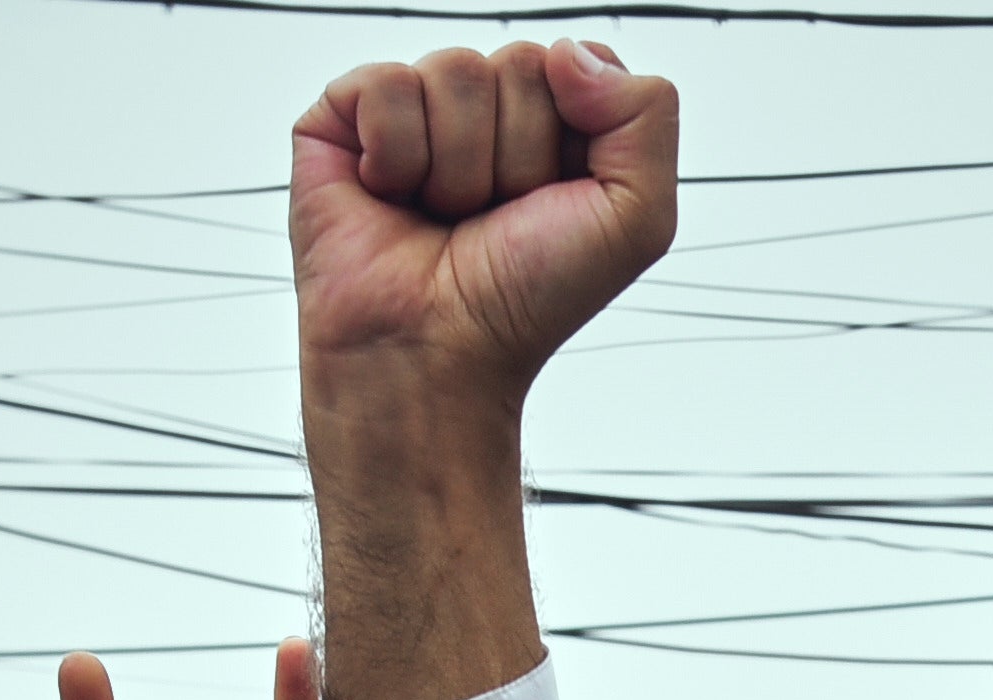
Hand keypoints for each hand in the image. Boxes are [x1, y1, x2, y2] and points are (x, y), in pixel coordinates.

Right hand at [292, 44, 675, 409]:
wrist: (437, 353)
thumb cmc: (524, 300)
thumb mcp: (637, 218)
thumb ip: (648, 114)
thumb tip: (568, 52)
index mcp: (553, 122)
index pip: (578, 62)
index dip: (573, 135)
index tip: (551, 202)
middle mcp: (484, 109)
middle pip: (520, 61)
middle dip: (516, 154)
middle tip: (491, 217)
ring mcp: (414, 109)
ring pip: (454, 70)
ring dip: (458, 166)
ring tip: (442, 215)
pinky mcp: (344, 118)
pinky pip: (386, 84)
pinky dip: (397, 153)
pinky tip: (391, 197)